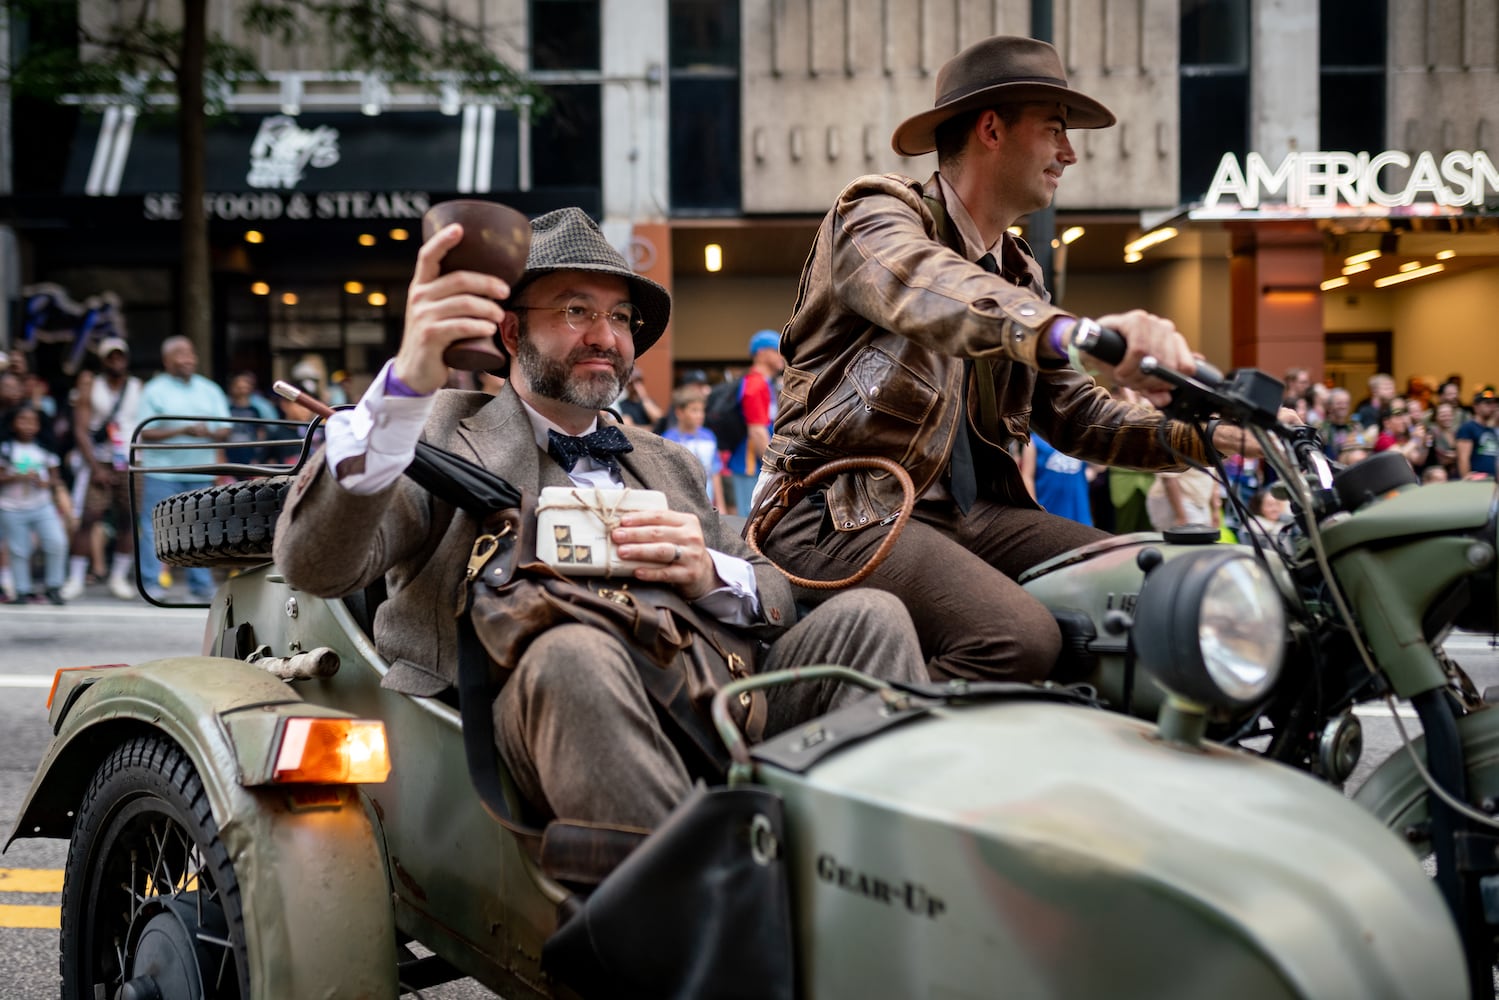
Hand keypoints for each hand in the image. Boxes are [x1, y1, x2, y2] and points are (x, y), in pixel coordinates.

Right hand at [395, 223, 511, 393]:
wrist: (415, 372)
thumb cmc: (436, 338)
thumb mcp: (438, 312)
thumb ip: (453, 296)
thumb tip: (492, 284)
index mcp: (422, 286)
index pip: (428, 256)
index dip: (443, 240)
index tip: (460, 229)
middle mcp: (419, 297)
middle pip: (458, 279)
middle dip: (487, 283)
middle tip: (505, 292)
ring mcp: (423, 316)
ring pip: (463, 303)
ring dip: (488, 308)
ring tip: (500, 315)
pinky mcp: (429, 336)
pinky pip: (460, 325)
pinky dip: (479, 326)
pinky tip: (490, 328)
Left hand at [612, 509, 718, 600]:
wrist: (703, 573)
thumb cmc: (682, 549)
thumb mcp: (676, 533)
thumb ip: (658, 526)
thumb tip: (624, 524)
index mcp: (687, 521)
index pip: (660, 516)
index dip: (640, 518)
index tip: (622, 521)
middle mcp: (692, 536)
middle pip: (658, 533)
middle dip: (634, 534)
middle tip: (616, 536)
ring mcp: (692, 556)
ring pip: (662, 551)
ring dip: (639, 551)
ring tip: (622, 552)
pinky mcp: (689, 574)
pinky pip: (666, 573)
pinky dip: (650, 572)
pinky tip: (636, 571)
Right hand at [1092, 309, 1196, 407]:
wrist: (1090, 345)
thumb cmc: (1116, 359)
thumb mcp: (1137, 378)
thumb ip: (1152, 389)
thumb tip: (1166, 400)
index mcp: (1173, 342)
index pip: (1186, 367)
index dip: (1168, 384)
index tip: (1153, 390)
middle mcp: (1166, 328)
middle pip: (1167, 366)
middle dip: (1147, 383)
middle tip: (1132, 385)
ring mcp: (1152, 321)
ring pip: (1152, 359)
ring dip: (1134, 377)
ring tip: (1122, 378)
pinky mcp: (1135, 319)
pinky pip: (1138, 351)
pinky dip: (1128, 367)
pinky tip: (1119, 370)